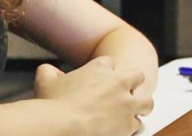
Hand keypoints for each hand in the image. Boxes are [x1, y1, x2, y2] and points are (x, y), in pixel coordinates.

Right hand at [34, 57, 152, 135]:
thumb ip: (47, 71)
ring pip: (146, 102)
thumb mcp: (45, 81)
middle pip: (137, 76)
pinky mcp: (129, 126)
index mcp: (100, 69)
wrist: (64, 127)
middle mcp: (118, 84)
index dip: (104, 70)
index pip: (109, 62)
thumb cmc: (53, 104)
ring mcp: (126, 106)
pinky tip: (124, 130)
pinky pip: (139, 126)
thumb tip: (47, 70)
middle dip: (133, 83)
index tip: (97, 79)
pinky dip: (132, 128)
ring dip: (140, 107)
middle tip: (124, 92)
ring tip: (132, 112)